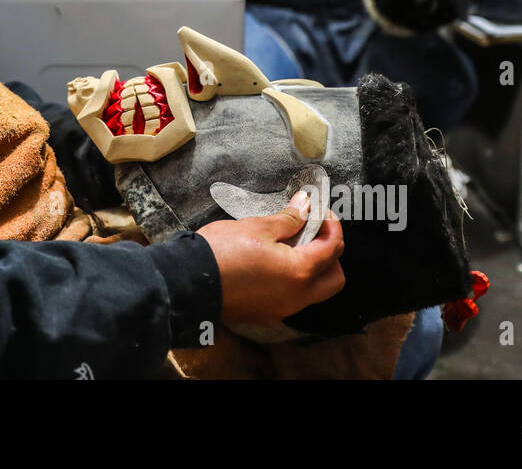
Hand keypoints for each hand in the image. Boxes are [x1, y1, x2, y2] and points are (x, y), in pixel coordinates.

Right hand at [197, 192, 345, 327]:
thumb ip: (288, 218)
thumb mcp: (257, 227)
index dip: (332, 225)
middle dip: (330, 254)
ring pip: (313, 292)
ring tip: (290, 245)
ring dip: (312, 269)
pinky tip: (273, 263)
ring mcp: (281, 310)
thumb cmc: (221, 251)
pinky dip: (293, 281)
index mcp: (299, 273)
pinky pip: (291, 299)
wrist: (187, 282)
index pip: (333, 249)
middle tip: (312, 231)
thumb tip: (306, 205)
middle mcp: (296, 297)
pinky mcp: (264, 315)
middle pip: (334, 279)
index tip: (320, 211)